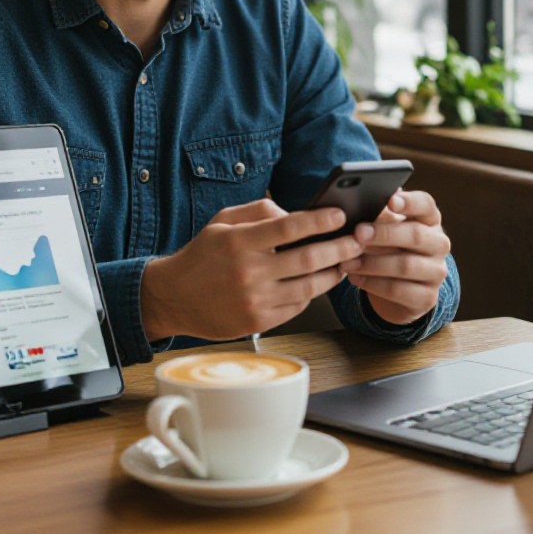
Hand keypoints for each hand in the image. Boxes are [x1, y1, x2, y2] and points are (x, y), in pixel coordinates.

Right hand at [140, 198, 364, 340]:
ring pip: (309, 287)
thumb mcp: (223, 221)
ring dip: (334, 273)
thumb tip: (295, 212)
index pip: (290, 227)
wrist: (173, 298)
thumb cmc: (203, 255)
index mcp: (240, 242)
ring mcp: (255, 300)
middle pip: (308, 259)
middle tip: (359, 239)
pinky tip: (318, 282)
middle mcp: (249, 272)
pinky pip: (297, 306)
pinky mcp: (258, 322)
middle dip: (340, 247)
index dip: (320, 220)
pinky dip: (312, 293)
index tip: (341, 215)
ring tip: (347, 261)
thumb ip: (259, 210)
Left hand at [339, 190, 450, 326]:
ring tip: (347, 261)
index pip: (426, 204)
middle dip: (384, 234)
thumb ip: (378, 216)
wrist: (397, 288)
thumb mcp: (385, 229)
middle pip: (415, 235)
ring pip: (405, 265)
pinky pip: (398, 291)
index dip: (410, 202)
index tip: (390, 201)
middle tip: (358, 233)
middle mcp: (439, 243)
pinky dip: (373, 284)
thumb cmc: (388, 248)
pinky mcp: (427, 297)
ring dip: (372, 263)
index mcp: (430, 219)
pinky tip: (355, 278)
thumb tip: (358, 203)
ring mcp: (436, 272)